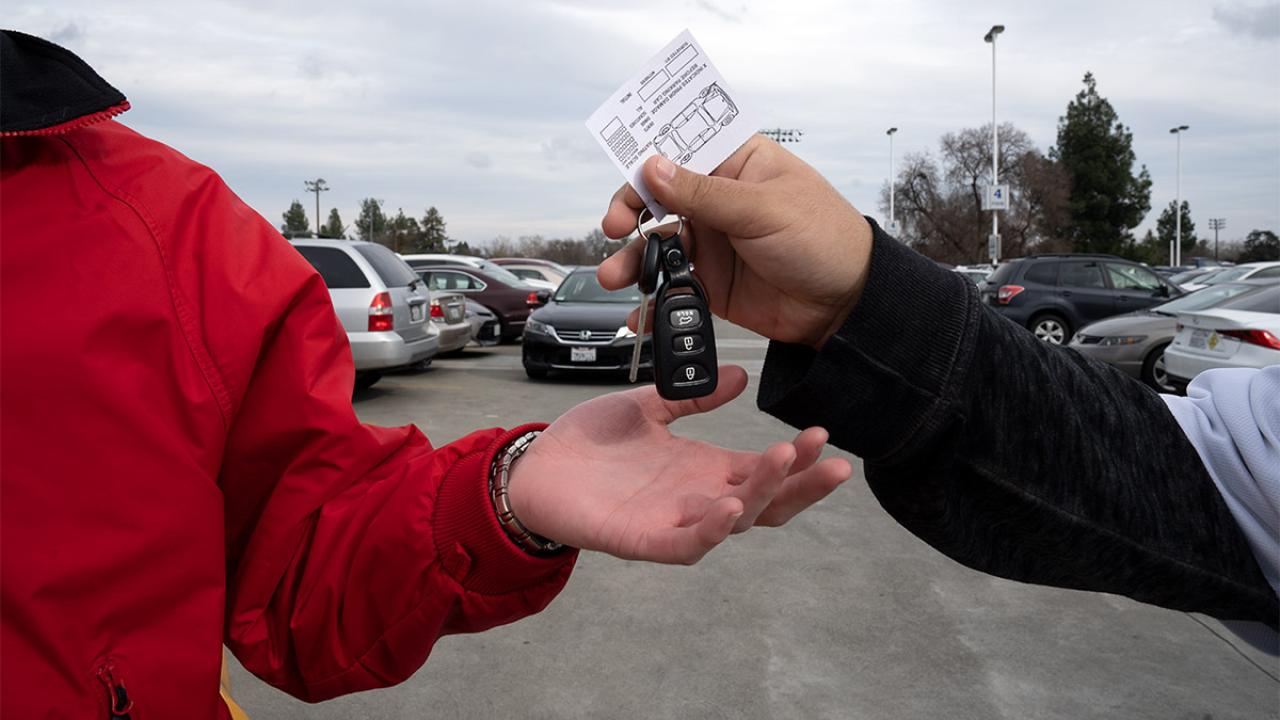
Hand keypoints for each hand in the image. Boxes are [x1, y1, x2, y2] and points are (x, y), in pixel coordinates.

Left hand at [506, 365, 850, 563]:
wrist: (535, 467)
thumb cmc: (589, 444)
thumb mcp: (648, 407)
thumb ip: (692, 396)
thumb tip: (741, 376)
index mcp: (703, 469)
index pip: (764, 469)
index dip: (798, 458)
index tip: (823, 434)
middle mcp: (696, 499)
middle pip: (765, 501)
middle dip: (802, 483)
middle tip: (831, 460)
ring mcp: (671, 522)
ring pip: (733, 521)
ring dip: (762, 496)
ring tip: (784, 463)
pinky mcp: (640, 540)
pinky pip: (683, 546)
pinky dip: (710, 531)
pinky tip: (730, 508)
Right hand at [598, 135, 874, 348]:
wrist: (847, 306)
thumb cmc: (826, 240)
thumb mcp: (763, 209)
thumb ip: (704, 193)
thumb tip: (655, 168)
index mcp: (737, 164)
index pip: (681, 149)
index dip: (648, 160)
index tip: (629, 177)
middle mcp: (720, 199)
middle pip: (658, 198)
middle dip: (629, 212)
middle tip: (613, 227)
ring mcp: (714, 241)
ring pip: (658, 245)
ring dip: (633, 260)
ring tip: (617, 276)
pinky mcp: (712, 281)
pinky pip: (671, 286)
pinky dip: (652, 298)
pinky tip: (641, 309)